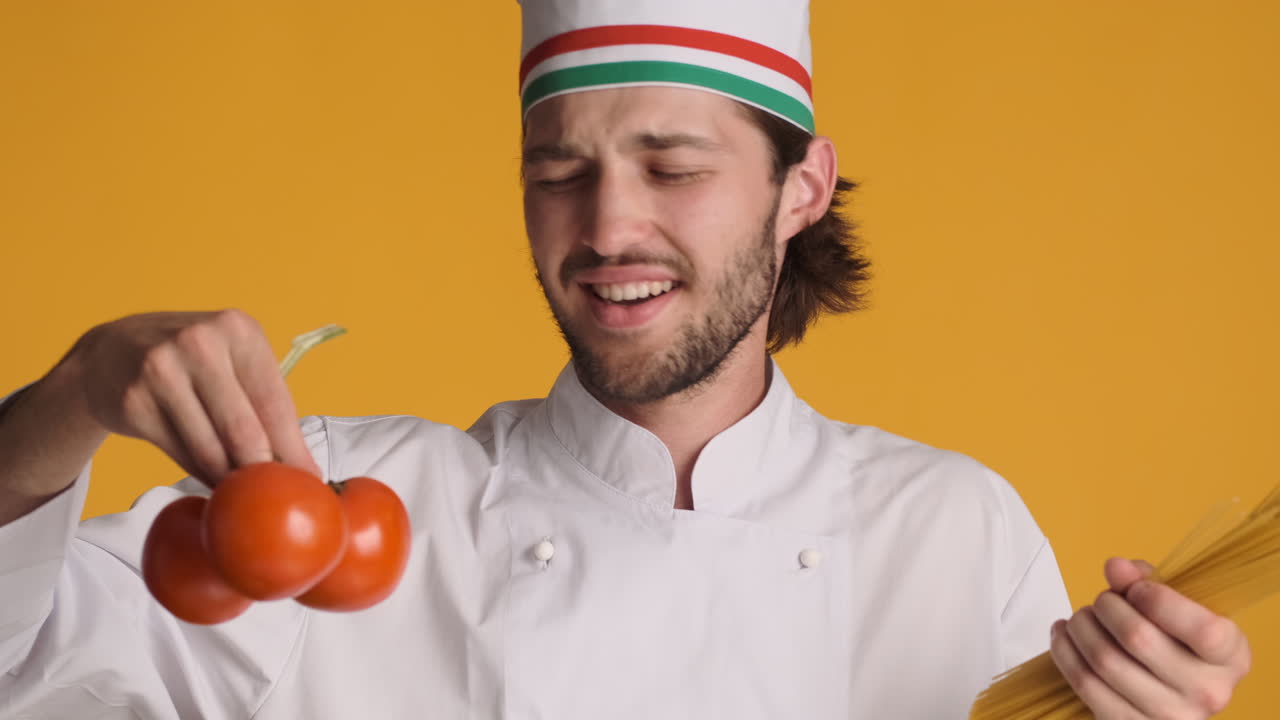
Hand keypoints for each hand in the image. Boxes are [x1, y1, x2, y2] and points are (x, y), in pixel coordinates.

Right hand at [67, 310, 320, 484]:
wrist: (109, 351)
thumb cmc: (190, 361)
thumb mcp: (231, 359)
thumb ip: (263, 402)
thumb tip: (300, 465)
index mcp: (237, 329)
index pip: (275, 402)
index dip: (294, 449)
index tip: (309, 481)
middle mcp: (200, 344)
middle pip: (245, 431)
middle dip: (264, 472)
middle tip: (278, 500)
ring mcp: (161, 371)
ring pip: (211, 450)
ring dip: (232, 480)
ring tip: (246, 496)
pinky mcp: (134, 402)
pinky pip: (180, 455)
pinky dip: (202, 475)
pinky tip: (213, 483)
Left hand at [1049, 557, 1251, 718]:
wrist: (1166, 691)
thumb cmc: (1172, 639)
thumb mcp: (1175, 606)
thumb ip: (1146, 581)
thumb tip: (1116, 567)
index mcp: (1229, 656)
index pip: (1202, 630)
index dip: (1158, 600)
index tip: (1136, 589)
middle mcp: (1206, 691)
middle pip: (1138, 638)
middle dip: (1107, 606)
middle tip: (1102, 600)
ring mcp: (1169, 715)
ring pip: (1105, 660)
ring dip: (1082, 627)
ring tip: (1082, 617)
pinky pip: (1085, 684)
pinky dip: (1065, 650)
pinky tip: (1064, 634)